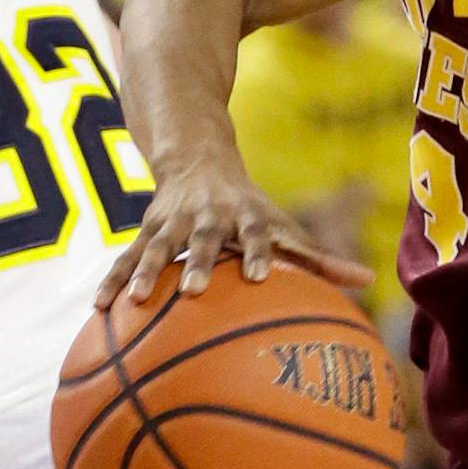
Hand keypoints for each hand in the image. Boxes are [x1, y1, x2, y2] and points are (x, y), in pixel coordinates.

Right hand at [96, 156, 373, 305]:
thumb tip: (368, 282)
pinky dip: (114, 280)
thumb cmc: (251, 210)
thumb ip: (320, 259)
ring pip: (158, 246)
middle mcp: (209, 216)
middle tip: (197, 290)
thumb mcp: (283, 227)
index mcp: (245, 216)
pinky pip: (126, 258)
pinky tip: (99, 309)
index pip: (256, 234)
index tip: (260, 277)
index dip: (258, 253)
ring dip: (148, 271)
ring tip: (138, 300)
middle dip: (199, 261)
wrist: (198, 159)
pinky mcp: (146, 231)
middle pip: (204, 238)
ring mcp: (173, 223)